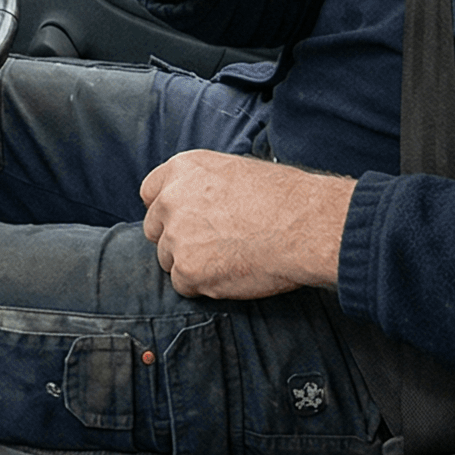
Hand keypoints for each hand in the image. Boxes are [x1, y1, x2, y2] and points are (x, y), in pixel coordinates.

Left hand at [138, 150, 352, 298]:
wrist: (304, 226)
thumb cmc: (283, 198)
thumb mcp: (235, 171)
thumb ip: (202, 186)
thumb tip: (196, 204)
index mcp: (182, 169)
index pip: (150, 193)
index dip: (167, 211)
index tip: (182, 221)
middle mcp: (171, 200)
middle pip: (155, 230)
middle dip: (176, 240)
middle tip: (210, 245)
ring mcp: (176, 237)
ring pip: (169, 260)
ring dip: (192, 263)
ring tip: (229, 258)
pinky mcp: (188, 271)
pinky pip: (184, 285)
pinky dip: (204, 285)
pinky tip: (231, 273)